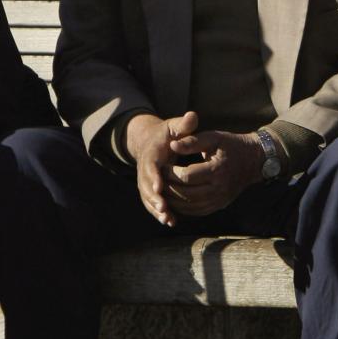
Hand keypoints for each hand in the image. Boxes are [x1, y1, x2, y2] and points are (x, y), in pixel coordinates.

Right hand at [126, 111, 199, 226]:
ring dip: (157, 209)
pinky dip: (160, 213)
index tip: (159, 186)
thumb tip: (192, 116)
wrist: (152, 142)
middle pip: (145, 186)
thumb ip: (184, 124)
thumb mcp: (174, 126)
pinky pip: (153, 203)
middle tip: (164, 209)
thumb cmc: (167, 134)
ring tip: (168, 219)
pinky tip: (171, 222)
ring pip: (148, 198)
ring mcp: (146, 181)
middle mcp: (145, 170)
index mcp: (151, 154)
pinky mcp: (150, 190)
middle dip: (154, 198)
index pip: (150, 166)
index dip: (153, 176)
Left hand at [165, 130, 264, 217]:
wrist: (254, 160)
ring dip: (173, 201)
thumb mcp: (213, 137)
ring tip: (161, 191)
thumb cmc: (231, 145)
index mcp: (217, 169)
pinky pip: (197, 211)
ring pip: (190, 206)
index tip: (160, 166)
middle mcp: (219, 188)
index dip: (171, 173)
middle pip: (186, 194)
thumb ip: (191, 141)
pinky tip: (173, 199)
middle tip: (157, 181)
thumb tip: (171, 145)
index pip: (187, 176)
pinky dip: (182, 208)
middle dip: (168, 188)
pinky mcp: (219, 205)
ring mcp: (220, 199)